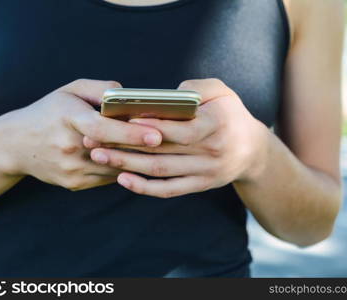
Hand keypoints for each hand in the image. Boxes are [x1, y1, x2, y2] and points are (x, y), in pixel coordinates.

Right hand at [0, 79, 162, 190]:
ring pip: (115, 168)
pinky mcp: (75, 183)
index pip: (103, 128)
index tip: (157, 135)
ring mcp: (71, 169)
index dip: (131, 132)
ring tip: (157, 152)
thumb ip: (101, 89)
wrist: (16, 144)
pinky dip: (124, 169)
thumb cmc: (49, 112)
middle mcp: (68, 146)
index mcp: (67, 118)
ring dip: (137, 160)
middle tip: (169, 144)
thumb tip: (129, 97)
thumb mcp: (70, 90)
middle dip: (142, 148)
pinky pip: (108, 178)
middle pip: (114, 150)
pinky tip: (134, 160)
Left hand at [86, 78, 269, 197]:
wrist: (252, 150)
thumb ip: (197, 87)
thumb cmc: (231, 114)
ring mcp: (205, 172)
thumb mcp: (223, 91)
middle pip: (162, 151)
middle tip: (94, 139)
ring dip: (128, 165)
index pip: (179, 128)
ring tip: (99, 157)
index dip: (149, 126)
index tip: (121, 120)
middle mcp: (211, 151)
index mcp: (216, 124)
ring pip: (160, 171)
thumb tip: (167, 97)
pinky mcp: (200, 185)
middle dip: (125, 145)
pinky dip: (144, 188)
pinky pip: (169, 190)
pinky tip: (122, 180)